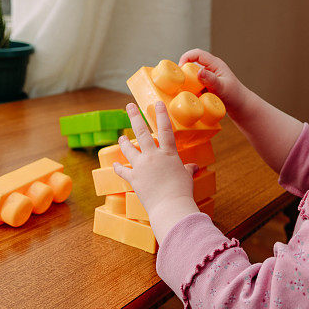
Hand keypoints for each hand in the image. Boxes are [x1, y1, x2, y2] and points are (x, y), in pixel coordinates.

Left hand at [114, 100, 199, 231]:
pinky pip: (123, 171)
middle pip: (141, 132)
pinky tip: (115, 164)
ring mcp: (141, 166)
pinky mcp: (134, 178)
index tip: (157, 103)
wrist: (170, 206)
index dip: (162, 114)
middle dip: (134, 116)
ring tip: (121, 136)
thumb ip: (188, 169)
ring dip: (124, 141)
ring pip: (129, 149)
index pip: (165, 129)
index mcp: (168, 153)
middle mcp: (153, 156)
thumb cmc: (182, 191)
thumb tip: (194, 167)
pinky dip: (119, 168)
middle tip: (129, 106)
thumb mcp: (187, 177)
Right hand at [178, 48, 251, 121]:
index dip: (186, 57)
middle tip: (180, 82)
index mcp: (215, 64)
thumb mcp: (222, 88)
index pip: (197, 54)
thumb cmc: (236, 96)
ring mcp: (209, 77)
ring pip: (193, 75)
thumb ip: (211, 80)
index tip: (180, 69)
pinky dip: (191, 88)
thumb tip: (198, 72)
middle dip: (184, 71)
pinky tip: (190, 96)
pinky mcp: (207, 85)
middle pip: (192, 63)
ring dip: (187, 81)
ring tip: (184, 90)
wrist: (241, 107)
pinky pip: (195, 84)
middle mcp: (211, 68)